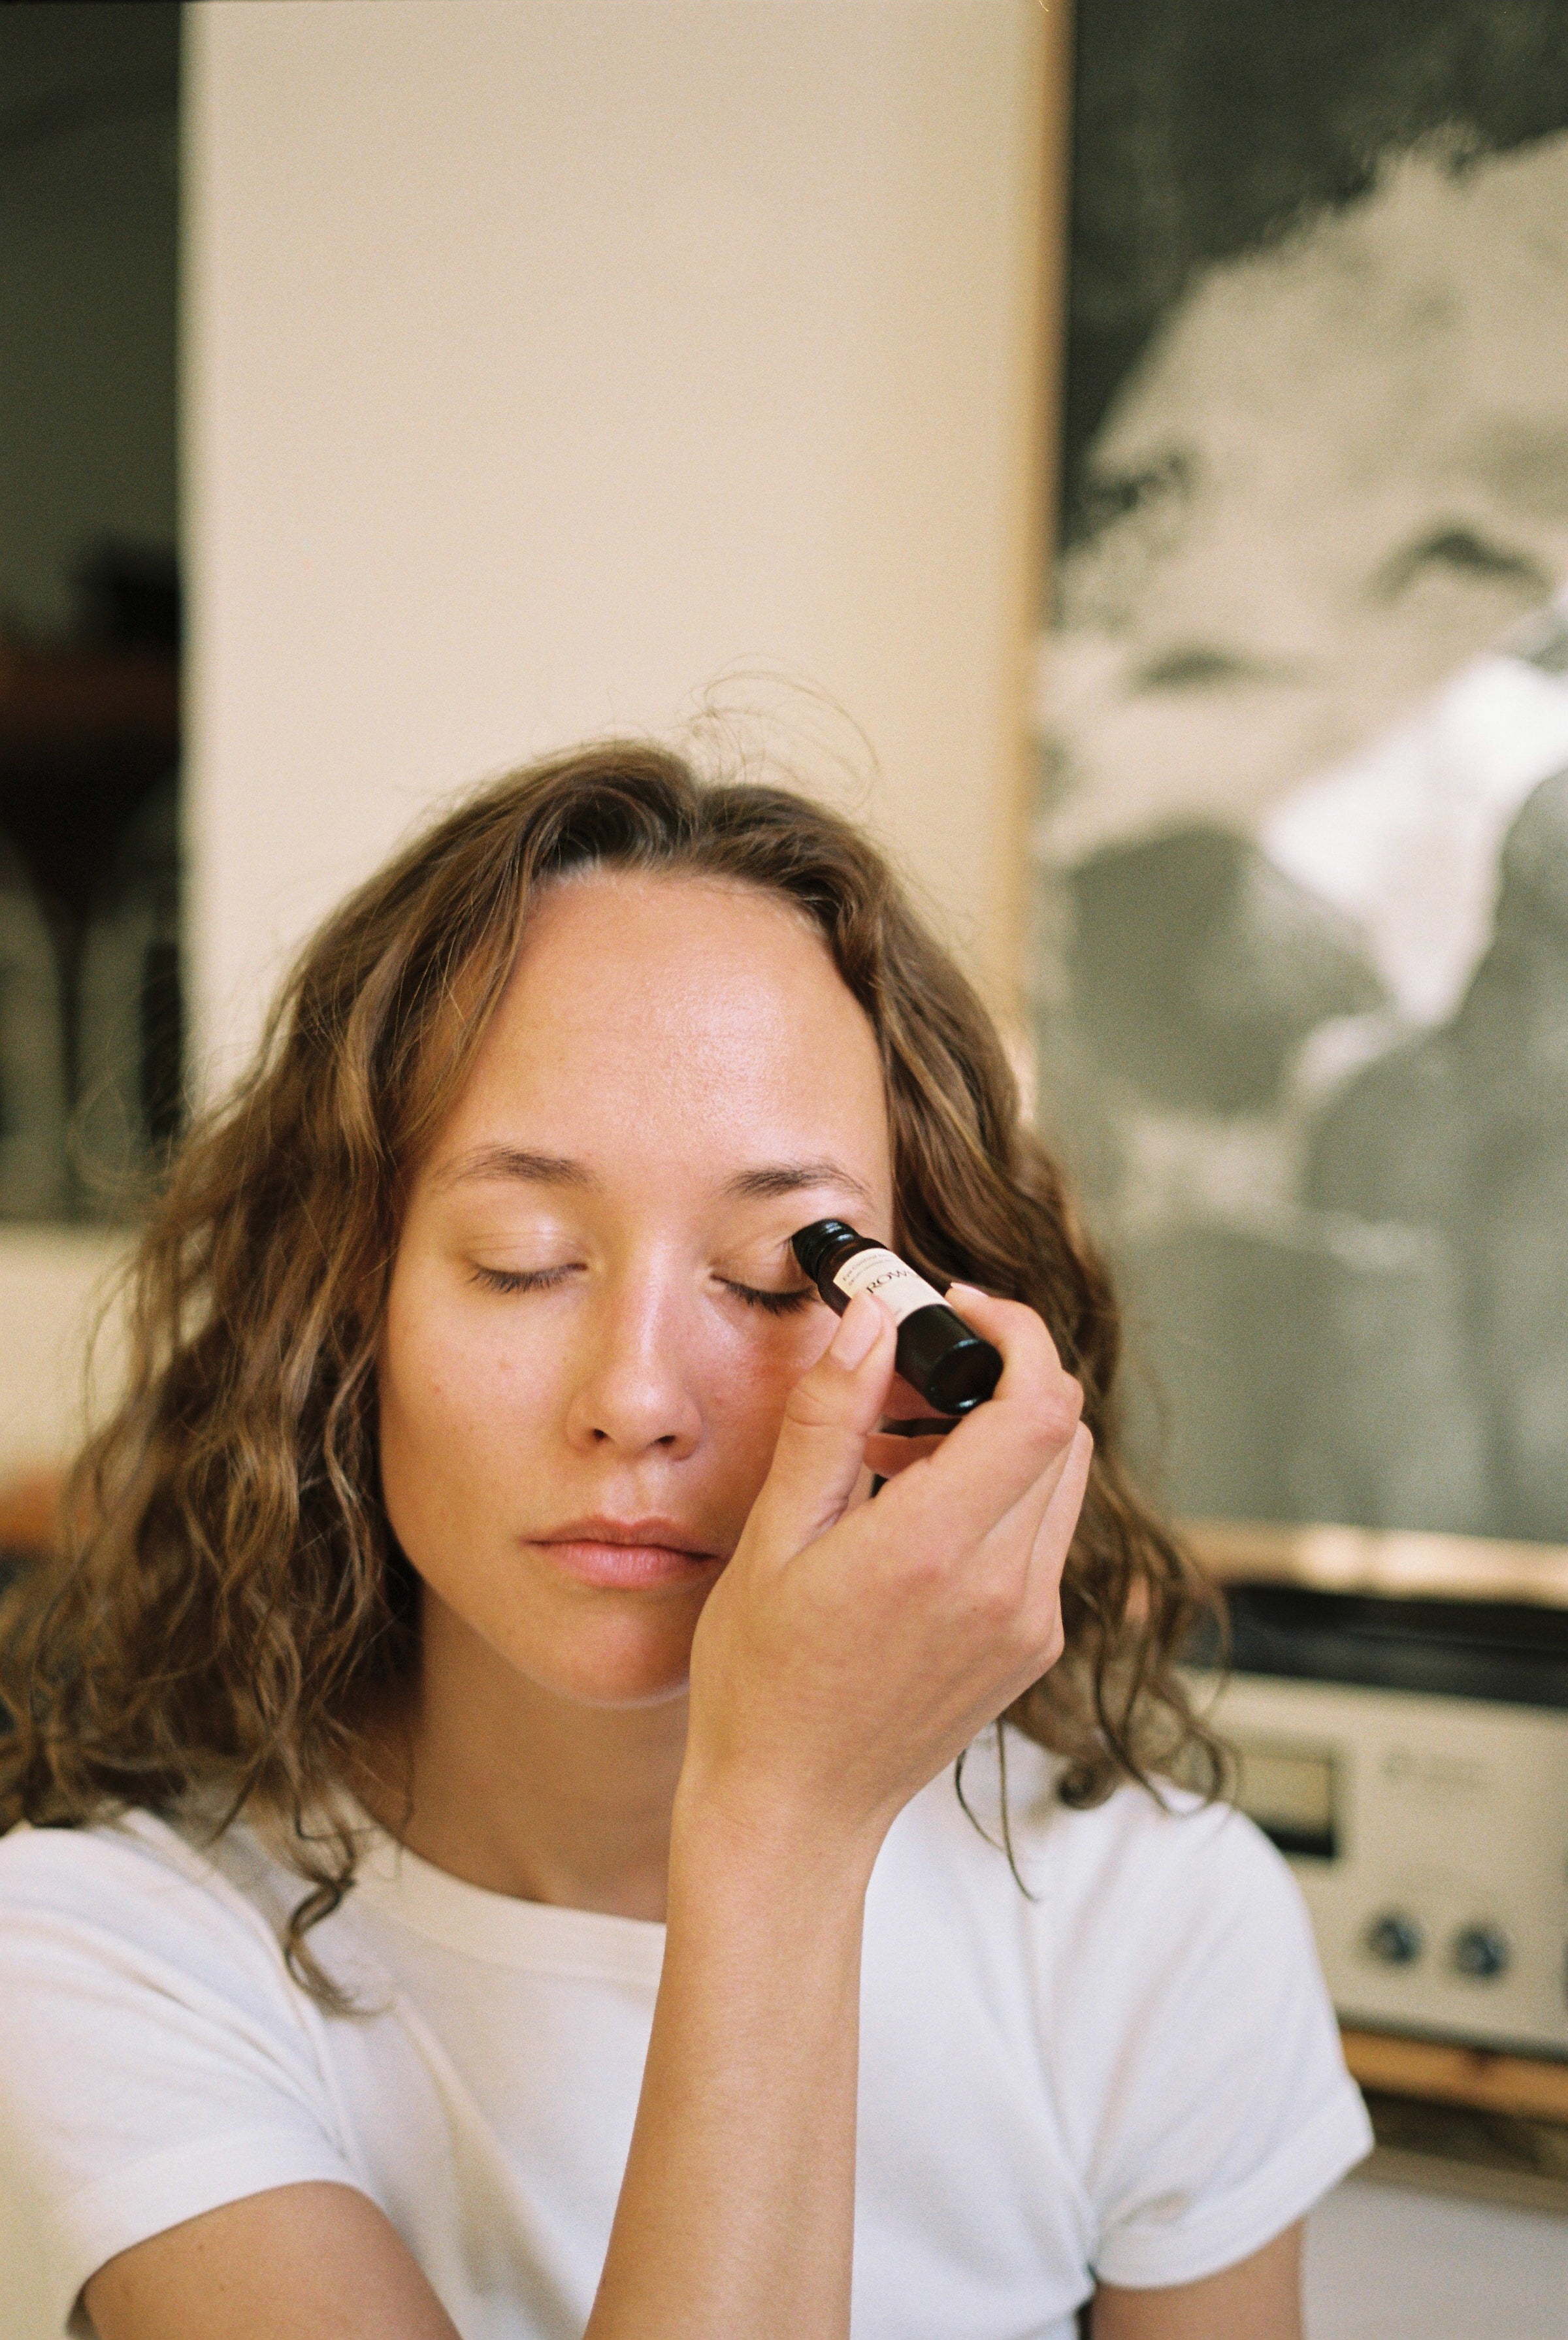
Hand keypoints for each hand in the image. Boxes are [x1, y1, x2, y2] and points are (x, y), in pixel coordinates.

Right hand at [679, 1283, 1091, 1865]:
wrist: (794, 1811)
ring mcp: (1030, 1622)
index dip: (1017, 1334)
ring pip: (1060, 1478)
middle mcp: (1005, 1587)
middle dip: (999, 1375)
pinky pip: (1044, 1535)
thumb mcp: (773, 1537)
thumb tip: (870, 1320)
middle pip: (1063, 1429)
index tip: (959, 1309)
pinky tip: (916, 1508)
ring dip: (1000, 1434)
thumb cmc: (761, 1680)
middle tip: (910, 1374)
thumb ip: (829, 1419)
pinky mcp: (1034, 1646)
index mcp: (935, 1550)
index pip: (1040, 1404)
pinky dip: (999, 1494)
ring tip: (899, 1443)